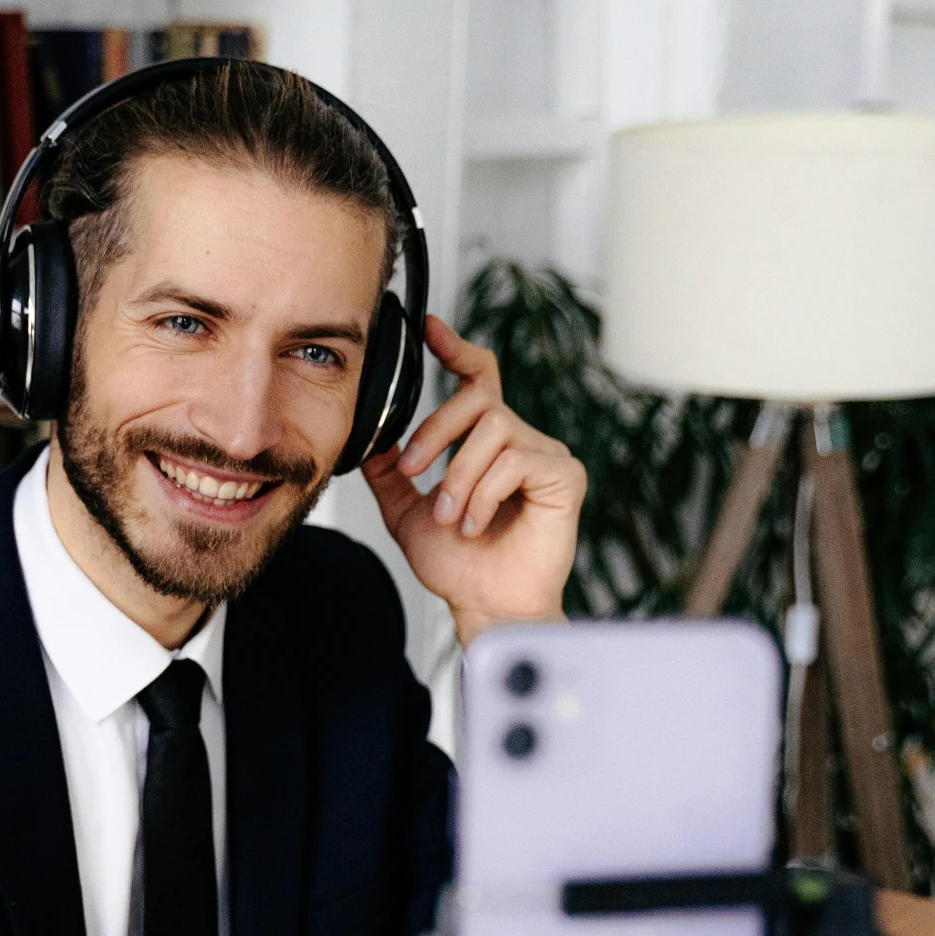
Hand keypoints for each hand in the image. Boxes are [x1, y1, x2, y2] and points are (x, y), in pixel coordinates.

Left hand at [362, 315, 584, 645]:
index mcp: (485, 442)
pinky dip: (486, 493)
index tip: (427, 328)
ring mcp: (545, 455)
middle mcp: (519, 440)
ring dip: (460, 475)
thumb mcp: (406, 513)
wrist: (485, 607)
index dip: (454, 348)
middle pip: (477, 397)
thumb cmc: (459, 567)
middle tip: (413, 469)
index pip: (477, 378)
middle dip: (435, 431)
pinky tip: (478, 523)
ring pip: (493, 430)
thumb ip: (389, 474)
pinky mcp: (565, 477)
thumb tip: (369, 440)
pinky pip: (516, 461)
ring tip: (453, 517)